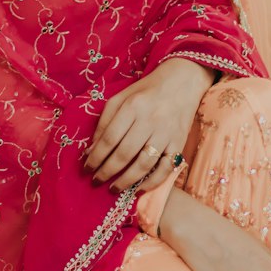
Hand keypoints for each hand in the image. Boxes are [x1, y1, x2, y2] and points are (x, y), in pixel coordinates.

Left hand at [83, 58, 215, 193]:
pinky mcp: (179, 143)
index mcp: (132, 106)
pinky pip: (166, 169)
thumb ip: (104, 122)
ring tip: (113, 188)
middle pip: (124, 153)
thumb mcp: (121, 98)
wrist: (183, 81)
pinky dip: (152, 182)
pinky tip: (138, 188)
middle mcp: (150, 121)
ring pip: (143, 164)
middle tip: (96, 181)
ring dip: (126, 180)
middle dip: (107, 171)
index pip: (109, 138)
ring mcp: (166, 134)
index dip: (96, 157)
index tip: (87, 168)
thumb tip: (91, 150)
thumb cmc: (146, 91)